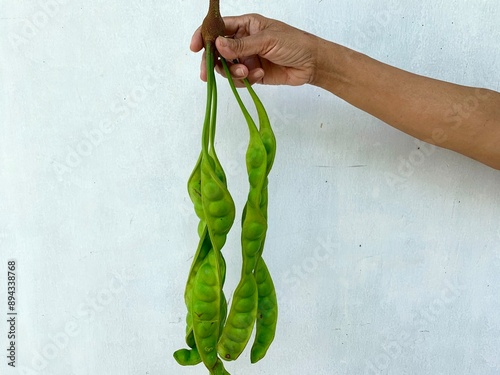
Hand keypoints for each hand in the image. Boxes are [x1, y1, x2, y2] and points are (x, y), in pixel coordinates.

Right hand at [190, 13, 319, 85]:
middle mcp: (244, 42)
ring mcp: (248, 58)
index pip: (219, 28)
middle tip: (207, 73)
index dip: (204, 36)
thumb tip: (218, 45)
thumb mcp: (267, 40)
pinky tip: (258, 76)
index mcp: (246, 25)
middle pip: (218, 51)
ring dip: (232, 72)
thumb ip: (241, 45)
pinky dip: (245, 80)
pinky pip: (239, 80)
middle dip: (212, 62)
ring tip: (245, 73)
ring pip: (227, 68)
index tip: (195, 47)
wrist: (312, 64)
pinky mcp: (253, 74)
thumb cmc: (294, 43)